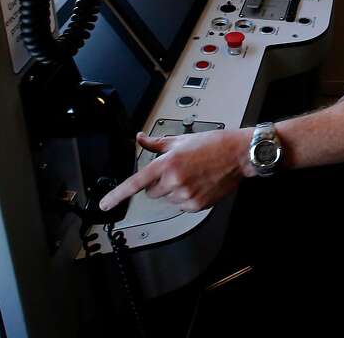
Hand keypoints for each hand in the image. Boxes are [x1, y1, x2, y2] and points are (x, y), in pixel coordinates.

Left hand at [98, 128, 251, 213]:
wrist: (238, 155)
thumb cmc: (213, 144)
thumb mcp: (181, 140)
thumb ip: (156, 143)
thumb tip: (140, 138)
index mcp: (167, 163)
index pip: (135, 183)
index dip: (117, 195)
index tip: (105, 204)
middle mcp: (175, 181)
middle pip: (151, 192)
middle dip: (158, 184)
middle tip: (175, 171)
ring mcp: (186, 195)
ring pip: (166, 200)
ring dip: (172, 191)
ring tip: (191, 176)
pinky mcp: (196, 205)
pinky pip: (181, 206)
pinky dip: (185, 198)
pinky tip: (197, 184)